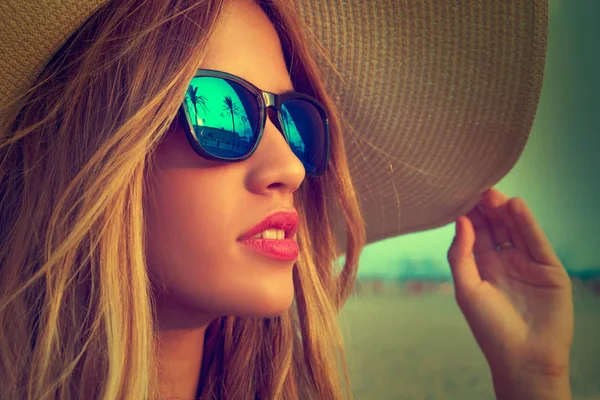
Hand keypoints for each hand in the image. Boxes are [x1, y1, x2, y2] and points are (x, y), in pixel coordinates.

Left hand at [447, 188, 573, 380]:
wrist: (523, 357)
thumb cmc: (489, 327)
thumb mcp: (466, 288)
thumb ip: (461, 254)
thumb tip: (460, 220)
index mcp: (481, 265)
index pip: (475, 232)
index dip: (469, 214)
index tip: (459, 193)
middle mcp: (504, 260)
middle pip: (495, 226)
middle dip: (486, 208)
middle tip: (476, 188)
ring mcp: (527, 263)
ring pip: (515, 229)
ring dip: (505, 210)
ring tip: (493, 194)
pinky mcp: (549, 268)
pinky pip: (536, 240)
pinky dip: (527, 222)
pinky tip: (515, 206)